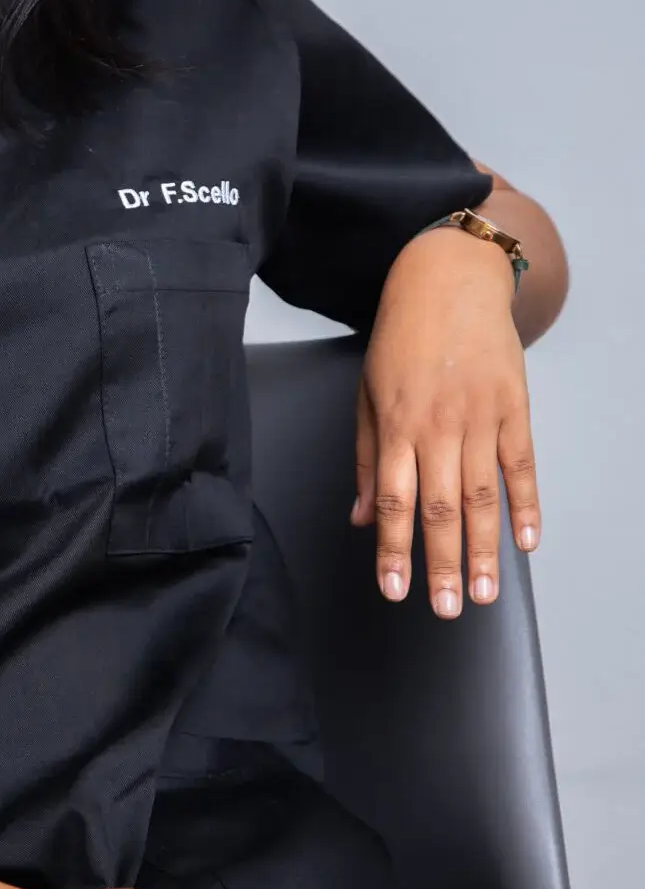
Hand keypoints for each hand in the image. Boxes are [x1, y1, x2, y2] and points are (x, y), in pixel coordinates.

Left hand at [352, 226, 540, 615]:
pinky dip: (527, 505)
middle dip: (444, 564)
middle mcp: (438, 426)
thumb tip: (362, 517)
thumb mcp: (368, 394)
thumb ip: (368, 460)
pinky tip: (526, 541)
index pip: (394, 502)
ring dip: (486, 548)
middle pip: (440, 508)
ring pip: (483, 496)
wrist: (448, 279)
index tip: (395, 590)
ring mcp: (480, 417)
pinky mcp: (513, 407)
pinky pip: (521, 465)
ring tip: (487, 592)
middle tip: (450, 608)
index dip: (394, 551)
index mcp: (396, 425)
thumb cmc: (402, 338)